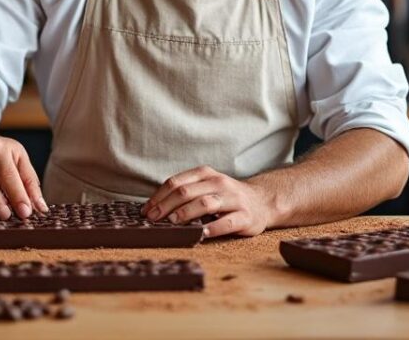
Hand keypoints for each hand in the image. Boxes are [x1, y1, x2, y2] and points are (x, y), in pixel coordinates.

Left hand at [142, 165, 278, 238]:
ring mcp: (233, 199)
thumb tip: (154, 208)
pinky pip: (226, 222)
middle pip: (187, 192)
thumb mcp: (206, 187)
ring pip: (205, 203)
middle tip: (153, 219)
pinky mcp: (245, 216)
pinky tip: (201, 234)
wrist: (262, 202)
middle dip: (166, 206)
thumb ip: (186, 192)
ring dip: (186, 213)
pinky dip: (212, 228)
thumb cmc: (226, 197)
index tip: (146, 211)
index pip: (177, 182)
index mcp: (206, 174)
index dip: (159, 196)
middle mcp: (219, 183)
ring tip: (172, 223)